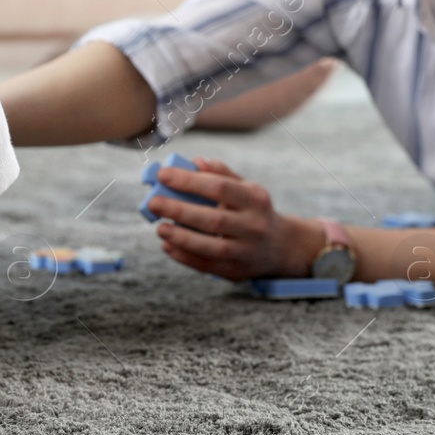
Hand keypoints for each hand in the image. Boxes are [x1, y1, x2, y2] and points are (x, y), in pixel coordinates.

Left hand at [146, 157, 319, 280]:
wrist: (281, 247)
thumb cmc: (254, 211)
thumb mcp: (246, 189)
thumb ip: (221, 174)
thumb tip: (194, 162)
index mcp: (255, 199)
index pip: (220, 187)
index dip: (189, 181)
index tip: (163, 175)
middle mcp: (254, 226)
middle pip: (214, 219)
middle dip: (180, 210)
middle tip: (154, 202)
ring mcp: (246, 252)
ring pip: (211, 247)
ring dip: (182, 237)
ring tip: (160, 227)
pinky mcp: (236, 272)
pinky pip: (207, 266)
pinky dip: (184, 256)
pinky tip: (168, 245)